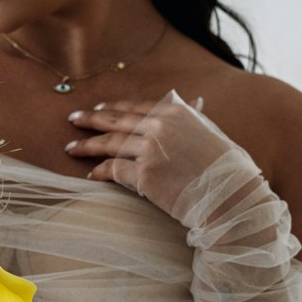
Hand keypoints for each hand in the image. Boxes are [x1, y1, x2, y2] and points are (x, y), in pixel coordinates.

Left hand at [64, 90, 258, 221]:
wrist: (230, 198)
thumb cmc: (228, 170)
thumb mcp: (212, 134)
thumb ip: (195, 119)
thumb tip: (194, 103)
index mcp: (177, 112)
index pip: (136, 106)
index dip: (113, 108)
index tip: (97, 109)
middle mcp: (162, 126)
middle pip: (117, 121)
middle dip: (91, 120)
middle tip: (72, 120)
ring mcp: (151, 149)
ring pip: (110, 144)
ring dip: (87, 146)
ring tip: (71, 148)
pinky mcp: (145, 174)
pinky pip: (114, 170)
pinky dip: (100, 172)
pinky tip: (90, 175)